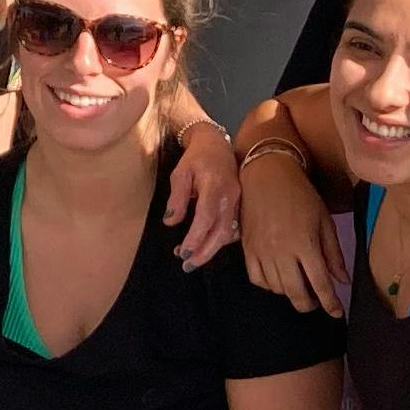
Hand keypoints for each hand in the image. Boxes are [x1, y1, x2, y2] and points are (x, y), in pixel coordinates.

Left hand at [163, 118, 246, 267]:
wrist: (217, 144)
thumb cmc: (196, 158)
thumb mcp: (180, 173)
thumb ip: (177, 198)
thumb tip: (171, 221)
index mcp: (215, 186)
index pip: (206, 218)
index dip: (195, 238)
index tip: (182, 252)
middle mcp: (230, 197)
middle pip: (221, 232)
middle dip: (204, 252)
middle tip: (187, 265)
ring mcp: (237, 202)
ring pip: (228, 233)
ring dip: (210, 249)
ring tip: (191, 259)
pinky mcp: (238, 205)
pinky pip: (232, 228)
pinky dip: (219, 241)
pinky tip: (205, 246)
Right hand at [239, 157, 347, 312]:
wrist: (266, 176)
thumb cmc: (301, 196)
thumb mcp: (324, 220)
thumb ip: (333, 253)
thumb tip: (342, 280)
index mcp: (305, 244)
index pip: (319, 284)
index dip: (330, 303)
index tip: (336, 313)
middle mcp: (281, 252)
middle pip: (295, 293)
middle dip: (309, 304)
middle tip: (317, 303)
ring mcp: (261, 252)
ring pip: (276, 288)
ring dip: (290, 294)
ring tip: (300, 287)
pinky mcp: (247, 249)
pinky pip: (257, 279)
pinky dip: (269, 285)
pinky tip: (278, 279)